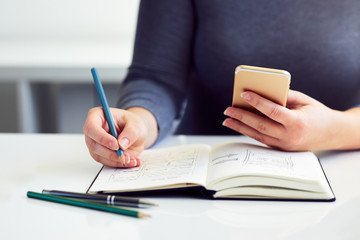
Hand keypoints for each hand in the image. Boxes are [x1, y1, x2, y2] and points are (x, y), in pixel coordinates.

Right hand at [83, 107, 157, 166]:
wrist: (136, 133)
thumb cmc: (131, 123)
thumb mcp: (135, 124)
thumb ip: (130, 132)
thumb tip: (122, 144)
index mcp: (97, 116)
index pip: (91, 127)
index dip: (102, 138)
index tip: (116, 145)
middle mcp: (93, 131)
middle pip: (93, 145)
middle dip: (110, 153)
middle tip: (124, 155)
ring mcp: (95, 144)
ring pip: (99, 156)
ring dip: (116, 160)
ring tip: (131, 159)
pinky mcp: (101, 155)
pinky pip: (107, 162)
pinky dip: (119, 164)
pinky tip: (131, 161)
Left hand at [223, 90, 348, 150]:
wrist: (332, 134)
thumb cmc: (317, 113)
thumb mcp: (304, 101)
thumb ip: (284, 96)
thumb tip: (262, 92)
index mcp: (298, 122)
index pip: (273, 111)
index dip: (257, 102)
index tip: (244, 94)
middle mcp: (290, 137)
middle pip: (261, 126)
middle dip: (242, 117)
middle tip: (228, 109)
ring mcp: (285, 146)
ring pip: (258, 135)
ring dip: (241, 127)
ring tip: (227, 119)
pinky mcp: (281, 149)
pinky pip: (262, 140)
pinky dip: (249, 132)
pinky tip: (239, 125)